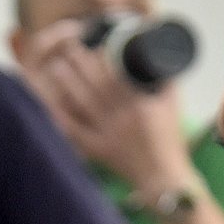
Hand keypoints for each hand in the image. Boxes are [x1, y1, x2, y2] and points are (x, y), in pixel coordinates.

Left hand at [24, 21, 192, 194]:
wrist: (163, 178)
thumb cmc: (170, 140)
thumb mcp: (172, 105)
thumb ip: (164, 79)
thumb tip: (154, 54)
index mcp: (142, 106)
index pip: (117, 76)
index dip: (102, 58)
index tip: (94, 45)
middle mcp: (123, 119)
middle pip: (97, 85)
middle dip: (81, 65)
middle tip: (70, 48)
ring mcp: (109, 136)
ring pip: (84, 104)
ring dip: (69, 83)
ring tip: (58, 66)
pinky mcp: (99, 151)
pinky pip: (76, 132)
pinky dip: (62, 117)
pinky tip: (51, 102)